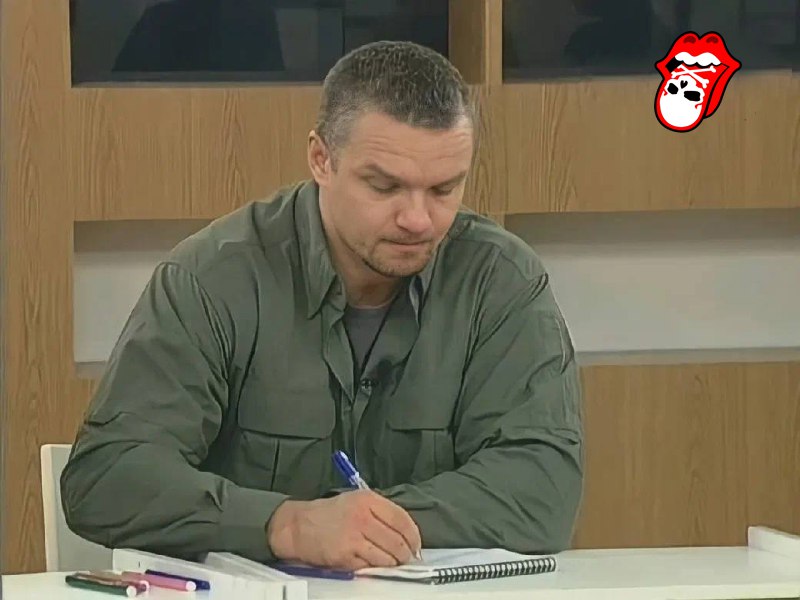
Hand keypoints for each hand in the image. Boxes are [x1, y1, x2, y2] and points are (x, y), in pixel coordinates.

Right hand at [267, 490, 421, 569]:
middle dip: (405, 554)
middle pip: (397, 541)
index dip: (413, 536)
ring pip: (386, 557)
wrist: (299, 526)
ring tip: (391, 563)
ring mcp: (353, 537)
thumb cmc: (329, 514)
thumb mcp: (356, 501)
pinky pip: (369, 566)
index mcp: (368, 500)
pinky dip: (374, 568)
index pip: (402, 519)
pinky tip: (371, 564)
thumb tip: (405, 533)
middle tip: (406, 559)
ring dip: (392, 564)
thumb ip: (380, 513)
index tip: (416, 545)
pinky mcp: (344, 555)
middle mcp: (362, 517)